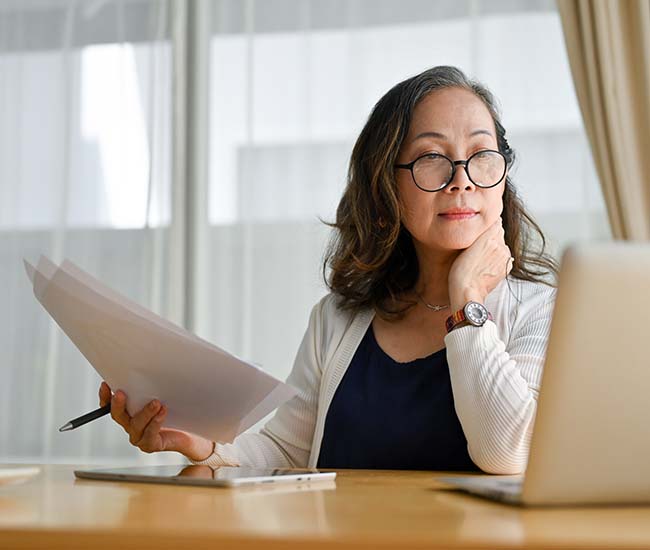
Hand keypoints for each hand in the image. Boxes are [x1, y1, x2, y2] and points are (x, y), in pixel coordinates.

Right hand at [99, 381, 214, 461]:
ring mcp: (140, 436)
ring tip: (156, 402)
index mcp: (130, 412)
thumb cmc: (177, 411)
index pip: (111, 405)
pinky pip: (150, 435)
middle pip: (118, 416)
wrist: (192, 434)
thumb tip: (153, 365)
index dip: (106, 396)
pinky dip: (156, 423)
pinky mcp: (151, 444)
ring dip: (144, 413)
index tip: (106, 384)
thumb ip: (154, 385)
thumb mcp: (165, 394)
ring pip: (136, 425)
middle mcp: (131, 425)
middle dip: (118, 404)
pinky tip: (163, 412)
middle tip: (121, 393)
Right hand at [448, 218, 512, 311]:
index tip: (478, 232)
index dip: (486, 226)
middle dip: (490, 238)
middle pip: (499, 235)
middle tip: (476, 248)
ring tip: (479, 258)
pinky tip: (484, 265)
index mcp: (491, 237)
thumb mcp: (467, 245)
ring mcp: (506, 258)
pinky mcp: (506, 268)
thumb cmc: (462, 271)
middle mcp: (502, 246)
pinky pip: (503, 258)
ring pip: (501, 246)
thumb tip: (496, 220)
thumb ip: (484, 231)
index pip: (495, 223)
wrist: (468, 292)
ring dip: (493, 249)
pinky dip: (496, 260)